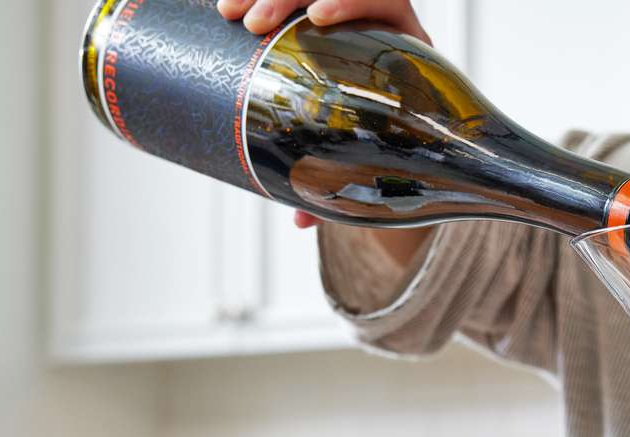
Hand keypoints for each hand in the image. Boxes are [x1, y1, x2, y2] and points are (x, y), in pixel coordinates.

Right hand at [218, 0, 431, 233]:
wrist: (394, 133)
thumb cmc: (388, 150)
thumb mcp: (375, 165)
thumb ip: (345, 183)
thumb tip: (301, 221)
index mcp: (403, 49)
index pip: (384, 2)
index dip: (352, 0)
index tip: (317, 15)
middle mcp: (375, 22)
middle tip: (255, 23)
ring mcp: (343, 14)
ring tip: (229, 11)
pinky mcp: (313, 13)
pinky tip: (225, 7)